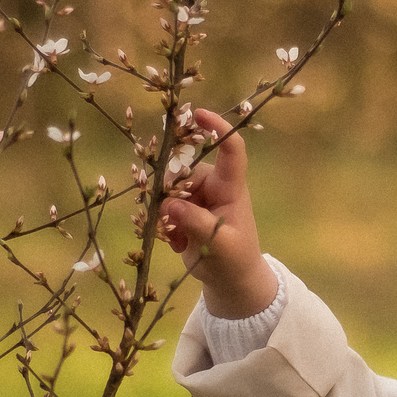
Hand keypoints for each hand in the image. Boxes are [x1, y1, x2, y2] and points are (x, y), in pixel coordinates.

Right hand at [156, 109, 279, 318]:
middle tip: (172, 223)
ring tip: (177, 239)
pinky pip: (163, 206)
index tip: (198, 115)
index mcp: (231, 189)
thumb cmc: (234, 261)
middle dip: (171, 193)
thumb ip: (196, 224)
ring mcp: (198, 198)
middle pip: (184, 171)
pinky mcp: (184, 211)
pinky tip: (175, 243)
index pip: (231, 150)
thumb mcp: (220, 246)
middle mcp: (214, 187)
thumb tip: (170, 205)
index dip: (218, 129)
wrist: (231, 281)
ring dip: (167, 214)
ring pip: (169, 190)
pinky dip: (164, 225)